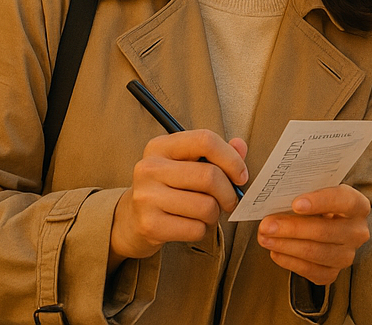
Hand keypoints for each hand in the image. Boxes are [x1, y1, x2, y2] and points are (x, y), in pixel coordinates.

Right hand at [109, 130, 247, 271]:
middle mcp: (150, 167)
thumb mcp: (186, 163)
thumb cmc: (168, 187)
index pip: (205, 140)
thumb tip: (240, 145)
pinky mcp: (149, 225)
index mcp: (162, 146)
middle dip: (228, 193)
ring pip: (206, 206)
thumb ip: (216, 152)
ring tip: (206, 213)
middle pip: (210, 176)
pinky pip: (195, 229)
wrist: (130, 220)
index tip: (241, 175)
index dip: (231, 159)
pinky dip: (202, 230)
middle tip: (229, 201)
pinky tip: (191, 225)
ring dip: (215, 214)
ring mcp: (147, 197)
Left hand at [257, 184, 370, 285]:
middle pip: (324, 231)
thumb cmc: (322, 203)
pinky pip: (310, 271)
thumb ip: (307, 191)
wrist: (332, 224)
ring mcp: (347, 255)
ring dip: (286, 246)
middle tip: (267, 224)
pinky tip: (275, 252)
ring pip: (315, 253)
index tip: (296, 203)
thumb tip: (278, 197)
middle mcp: (357, 232)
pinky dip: (290, 262)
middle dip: (292, 228)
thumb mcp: (321, 191)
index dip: (319, 202)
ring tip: (265, 238)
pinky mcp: (333, 273)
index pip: (342, 200)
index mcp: (358, 205)